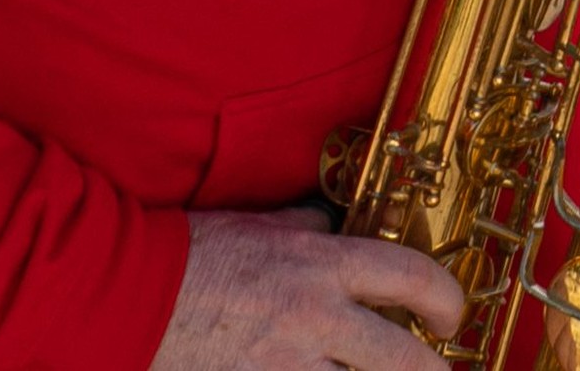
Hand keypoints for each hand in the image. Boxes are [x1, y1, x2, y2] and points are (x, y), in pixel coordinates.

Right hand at [149, 209, 460, 370]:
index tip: (450, 315)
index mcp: (321, 266)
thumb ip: (307, 228)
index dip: (446, 298)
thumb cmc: (192, 256)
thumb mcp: (261, 224)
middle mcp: (315, 319)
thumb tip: (337, 225)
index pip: (410, 276)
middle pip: (405, 361)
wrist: (129, 298)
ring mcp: (287, 367)